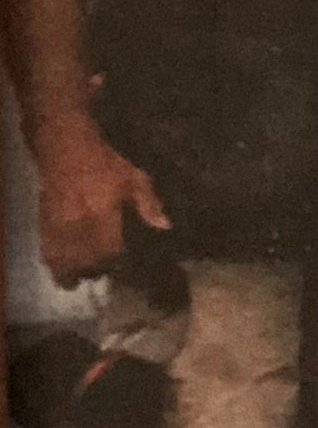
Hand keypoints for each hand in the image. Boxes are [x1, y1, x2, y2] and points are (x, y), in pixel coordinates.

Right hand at [34, 127, 168, 289]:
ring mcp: (59, 226)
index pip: (110, 251)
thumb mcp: (133, 177)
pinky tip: (59, 267)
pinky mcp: (44, 222)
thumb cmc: (103, 162)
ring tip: (78, 280)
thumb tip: (164, 225)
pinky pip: (47, 250)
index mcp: (103, 216)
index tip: (122, 269)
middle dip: (93, 272)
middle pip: (85, 261)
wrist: (64, 147)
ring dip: (71, 272)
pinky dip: (53, 261)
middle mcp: (79, 226)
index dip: (116, 264)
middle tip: (101, 276)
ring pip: (63, 260)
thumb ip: (148, 202)